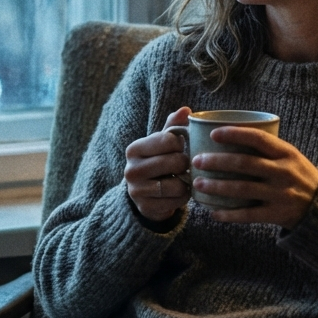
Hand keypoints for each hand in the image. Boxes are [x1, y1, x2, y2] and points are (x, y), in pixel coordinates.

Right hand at [124, 107, 192, 221]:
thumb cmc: (156, 162)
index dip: (181, 143)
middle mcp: (131, 169)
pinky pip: (176, 201)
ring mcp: (137, 191)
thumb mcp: (161, 144)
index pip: (169, 139)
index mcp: (134, 149)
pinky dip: (183, 197)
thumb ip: (173, 126)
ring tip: (183, 179)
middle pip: (175, 162)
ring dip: (186, 182)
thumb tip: (186, 110)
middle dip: (186, 164)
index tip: (179, 147)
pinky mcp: (146, 207)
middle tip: (184, 165)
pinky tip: (180, 192)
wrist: (143, 194)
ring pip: (177, 184)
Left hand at [190, 127, 317, 229]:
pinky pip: (248, 215)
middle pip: (245, 164)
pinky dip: (229, 214)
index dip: (235, 134)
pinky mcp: (276, 214)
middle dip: (217, 162)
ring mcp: (280, 194)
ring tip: (198, 184)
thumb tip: (228, 134)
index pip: (258, 138)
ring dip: (217, 187)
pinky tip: (213, 212)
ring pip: (242, 189)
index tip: (213, 134)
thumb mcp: (290, 156)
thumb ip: (266, 148)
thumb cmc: (297, 175)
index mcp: (286, 153)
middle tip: (196, 161)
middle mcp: (283, 172)